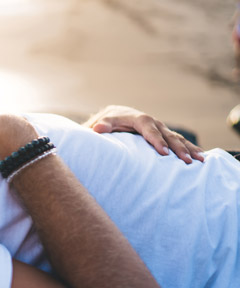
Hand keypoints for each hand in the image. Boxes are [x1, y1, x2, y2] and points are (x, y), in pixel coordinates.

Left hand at [83, 105, 203, 163]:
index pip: (149, 129)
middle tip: (186, 160)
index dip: (156, 140)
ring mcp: (160, 128)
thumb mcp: (103, 122)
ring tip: (200, 160)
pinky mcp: (164, 135)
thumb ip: (102, 125)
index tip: (163, 152)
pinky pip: (178, 142)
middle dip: (177, 148)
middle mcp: (153, 123)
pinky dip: (189, 148)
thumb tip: (97, 129)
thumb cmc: (108, 122)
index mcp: (139, 118)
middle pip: (167, 135)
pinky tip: (200, 157)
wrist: (116, 116)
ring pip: (177, 138)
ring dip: (189, 149)